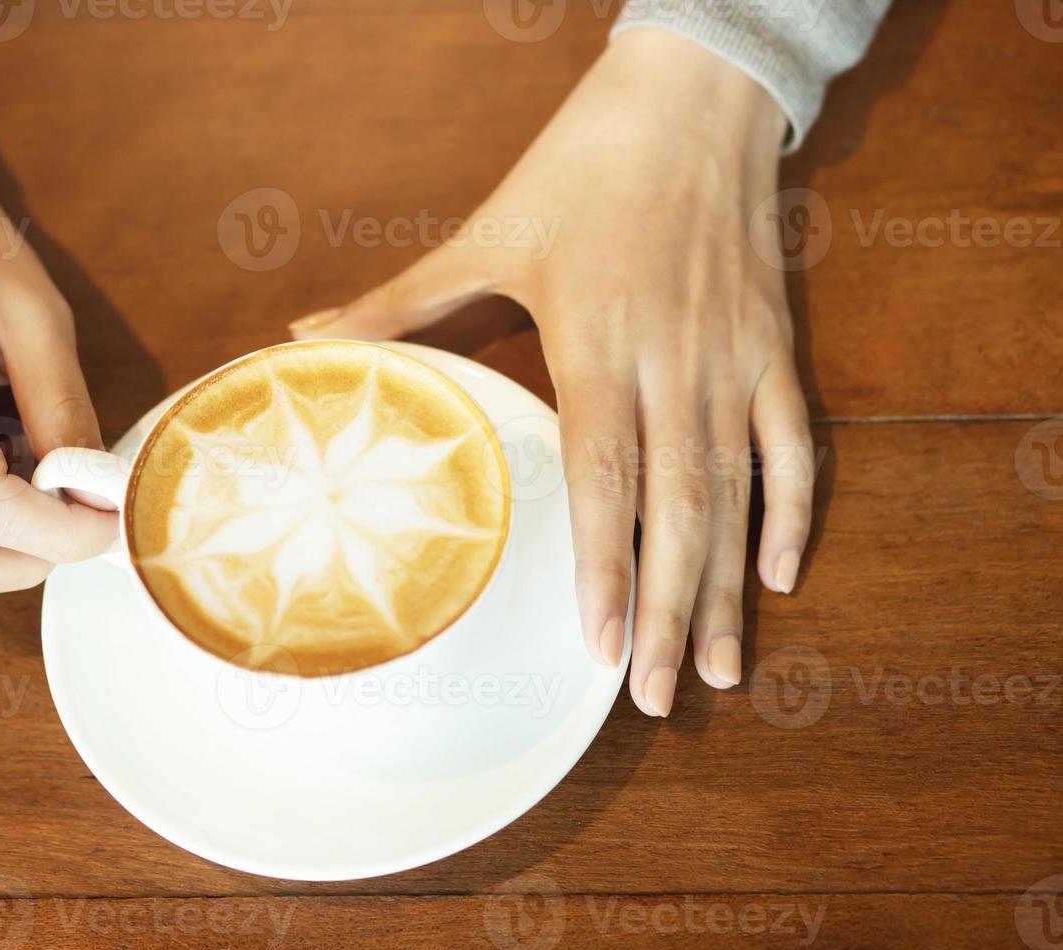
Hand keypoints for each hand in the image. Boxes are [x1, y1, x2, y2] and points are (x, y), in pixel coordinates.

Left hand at [289, 30, 815, 715]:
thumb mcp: (486, 232)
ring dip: (729, 588)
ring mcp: (731, 359)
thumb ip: (401, 303)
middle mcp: (671, 364)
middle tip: (653, 700)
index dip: (603, 566)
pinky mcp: (772, 347)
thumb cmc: (579, 168)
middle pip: (676, 510)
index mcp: (594, 343)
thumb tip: (306, 339)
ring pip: (737, 494)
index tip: (596, 645)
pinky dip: (793, 511)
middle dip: (668, 612)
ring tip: (718, 672)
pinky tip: (780, 577)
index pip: (602, 477)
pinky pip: (793, 444)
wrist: (691, 99)